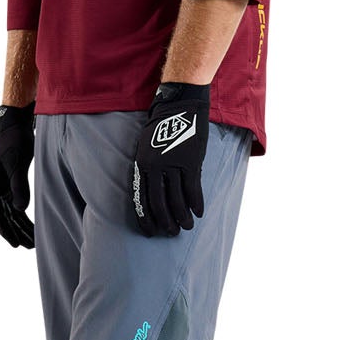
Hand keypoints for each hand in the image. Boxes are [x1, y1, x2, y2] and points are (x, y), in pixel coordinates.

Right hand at [0, 103, 35, 247]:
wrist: (15, 124)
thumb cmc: (15, 141)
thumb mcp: (17, 163)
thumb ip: (18, 186)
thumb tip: (20, 209)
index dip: (6, 230)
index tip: (15, 244)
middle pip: (4, 215)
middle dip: (15, 231)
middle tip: (28, 247)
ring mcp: (1, 185)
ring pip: (10, 211)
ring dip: (20, 225)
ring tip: (31, 240)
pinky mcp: (9, 181)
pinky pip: (14, 202)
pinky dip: (21, 214)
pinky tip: (28, 223)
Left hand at [129, 82, 210, 237]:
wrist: (179, 107)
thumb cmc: (162, 126)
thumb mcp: (146, 147)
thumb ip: (148, 169)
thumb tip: (153, 192)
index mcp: (142, 165)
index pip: (141, 199)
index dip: (145, 218)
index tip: (151, 231)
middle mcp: (155, 168)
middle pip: (159, 203)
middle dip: (166, 222)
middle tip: (172, 232)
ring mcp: (173, 166)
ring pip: (177, 200)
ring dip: (182, 217)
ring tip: (186, 227)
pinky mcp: (190, 163)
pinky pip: (193, 190)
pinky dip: (196, 204)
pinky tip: (199, 212)